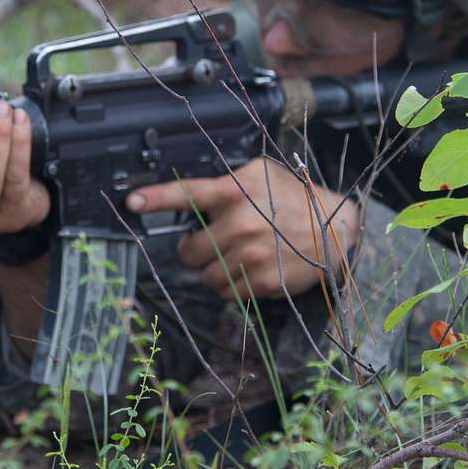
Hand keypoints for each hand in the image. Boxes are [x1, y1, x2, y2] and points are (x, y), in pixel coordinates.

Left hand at [126, 157, 358, 299]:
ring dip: (214, 270)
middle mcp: (241, 223)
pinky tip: (250, 270)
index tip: (132, 202)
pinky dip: (231, 286)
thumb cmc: (293, 198)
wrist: (335, 230)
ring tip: (237, 256)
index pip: (188, 193)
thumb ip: (226, 183)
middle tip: (213, 243)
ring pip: (206, 276)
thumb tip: (193, 199)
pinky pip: (226, 293)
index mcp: (236, 191)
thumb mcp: (261, 175)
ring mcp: (251, 255)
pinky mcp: (262, 282)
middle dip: (195, 250)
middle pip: (189, 251)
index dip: (156, 198)